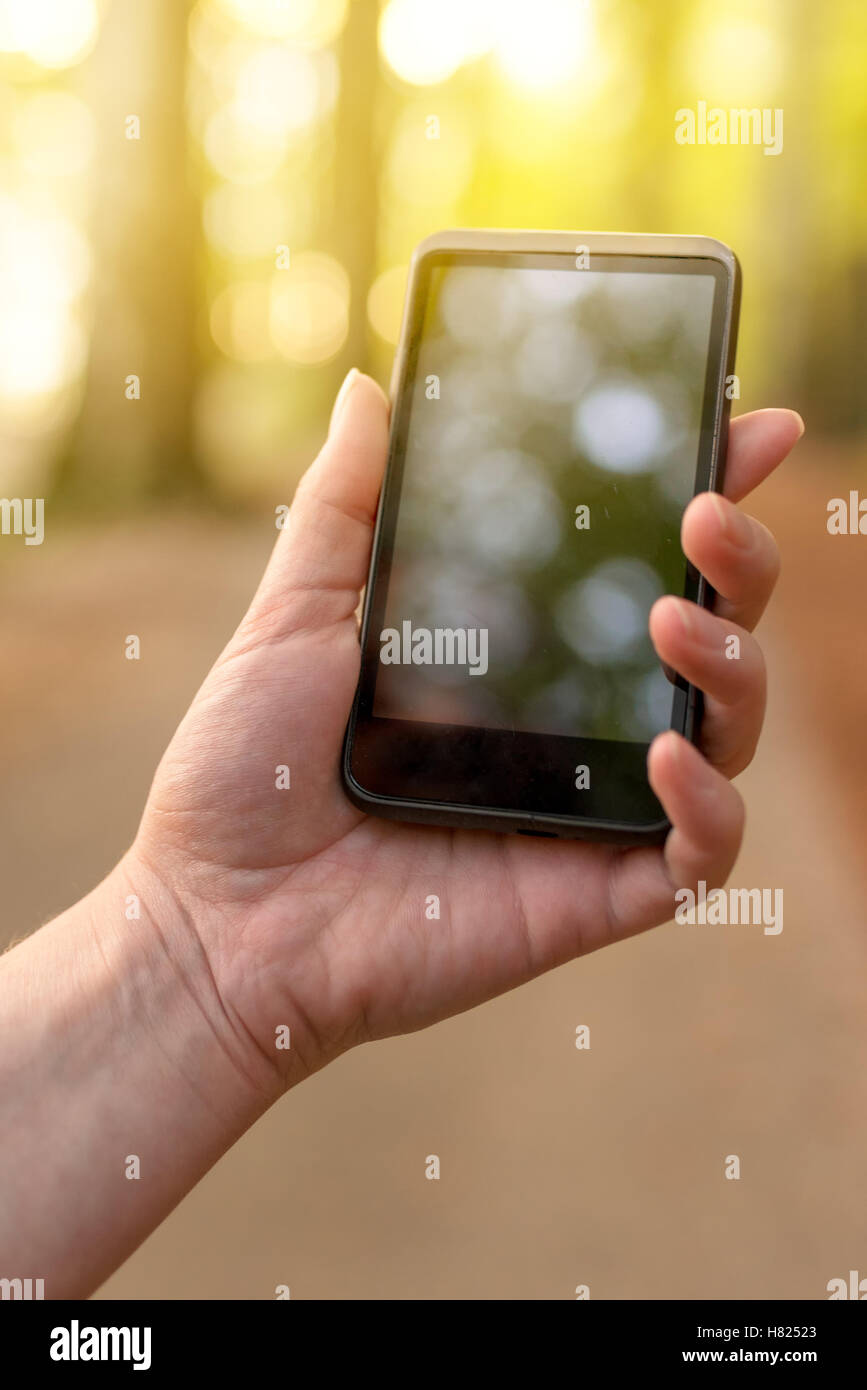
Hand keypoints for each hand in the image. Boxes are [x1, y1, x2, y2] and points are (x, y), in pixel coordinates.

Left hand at [131, 372, 802, 1084]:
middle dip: (740, 564)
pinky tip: (669, 752)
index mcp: (519, 652)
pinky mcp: (593, 894)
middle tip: (709, 515)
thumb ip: (347, 505)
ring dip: (732, 665)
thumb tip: (370, 384)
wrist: (217, 917)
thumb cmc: (249, 770)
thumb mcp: (296, 615)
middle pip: (709, 634)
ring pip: (727, 733)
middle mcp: (571, 723)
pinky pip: (698, 853)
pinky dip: (708, 803)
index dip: (707, 490)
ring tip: (676, 620)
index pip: (638, 561)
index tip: (750, 425)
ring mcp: (589, 807)